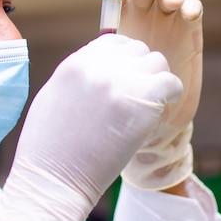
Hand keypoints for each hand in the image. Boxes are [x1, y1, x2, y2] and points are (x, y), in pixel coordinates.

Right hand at [0, 33, 182, 220]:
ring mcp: (120, 81)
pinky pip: (171, 83)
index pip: (114, 42)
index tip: (128, 78)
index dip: (125, 59)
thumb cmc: (49, 147)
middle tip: (139, 96)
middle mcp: (98, 65)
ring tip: (149, 105)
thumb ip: (80, 76)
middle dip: (141, 71)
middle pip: (138, 50)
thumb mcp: (54, 96)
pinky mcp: (141, 101)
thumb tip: (104, 68)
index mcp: (76, 63)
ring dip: (157, 81)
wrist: (53, 178)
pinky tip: (159, 112)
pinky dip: (171, 95)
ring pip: (157, 62)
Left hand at [116, 0, 203, 190]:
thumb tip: (90, 54)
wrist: (150, 129)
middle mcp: (144, 20)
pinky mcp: (191, 35)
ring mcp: (168, 25)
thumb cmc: (121, 104)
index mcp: (119, 24)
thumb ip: (101, 66)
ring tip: (170, 3)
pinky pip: (192, 11)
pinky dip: (191, 6)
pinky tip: (188, 13)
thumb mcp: (106, 85)